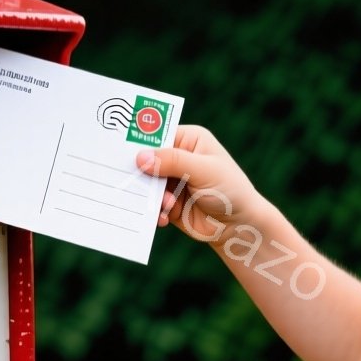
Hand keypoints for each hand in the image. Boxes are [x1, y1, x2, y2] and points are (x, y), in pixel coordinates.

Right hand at [134, 125, 265, 239]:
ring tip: (169, 205)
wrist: (239, 226)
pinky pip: (150, 205)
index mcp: (188, 140)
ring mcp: (171, 182)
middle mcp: (177, 158)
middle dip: (141, 173)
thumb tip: (141, 157)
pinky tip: (164, 218)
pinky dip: (154, 211)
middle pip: (147, 160)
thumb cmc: (230, 190)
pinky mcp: (168, 203)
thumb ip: (173, 162)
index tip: (121, 148)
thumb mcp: (204, 170)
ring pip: (146, 184)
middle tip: (135, 181)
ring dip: (151, 196)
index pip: (157, 134)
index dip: (139, 140)